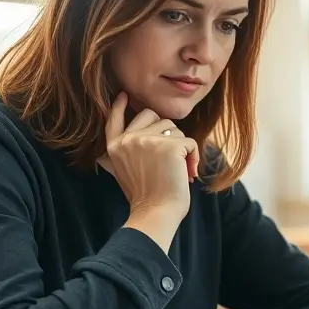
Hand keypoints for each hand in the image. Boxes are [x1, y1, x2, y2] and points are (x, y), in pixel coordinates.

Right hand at [104, 92, 199, 239]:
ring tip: (177, 169)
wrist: (156, 213)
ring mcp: (147, 140)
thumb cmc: (145, 198)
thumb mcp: (122, 173)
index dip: (119, 107)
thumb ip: (122, 155)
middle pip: (151, 115)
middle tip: (169, 155)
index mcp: (115, 147)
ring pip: (173, 128)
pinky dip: (193, 157)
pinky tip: (188, 173)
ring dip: (181, 146)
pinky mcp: (169, 145)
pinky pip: (190, 141)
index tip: (123, 95)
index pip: (114, 120)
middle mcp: (128, 139)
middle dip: (165, 130)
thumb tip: (119, 145)